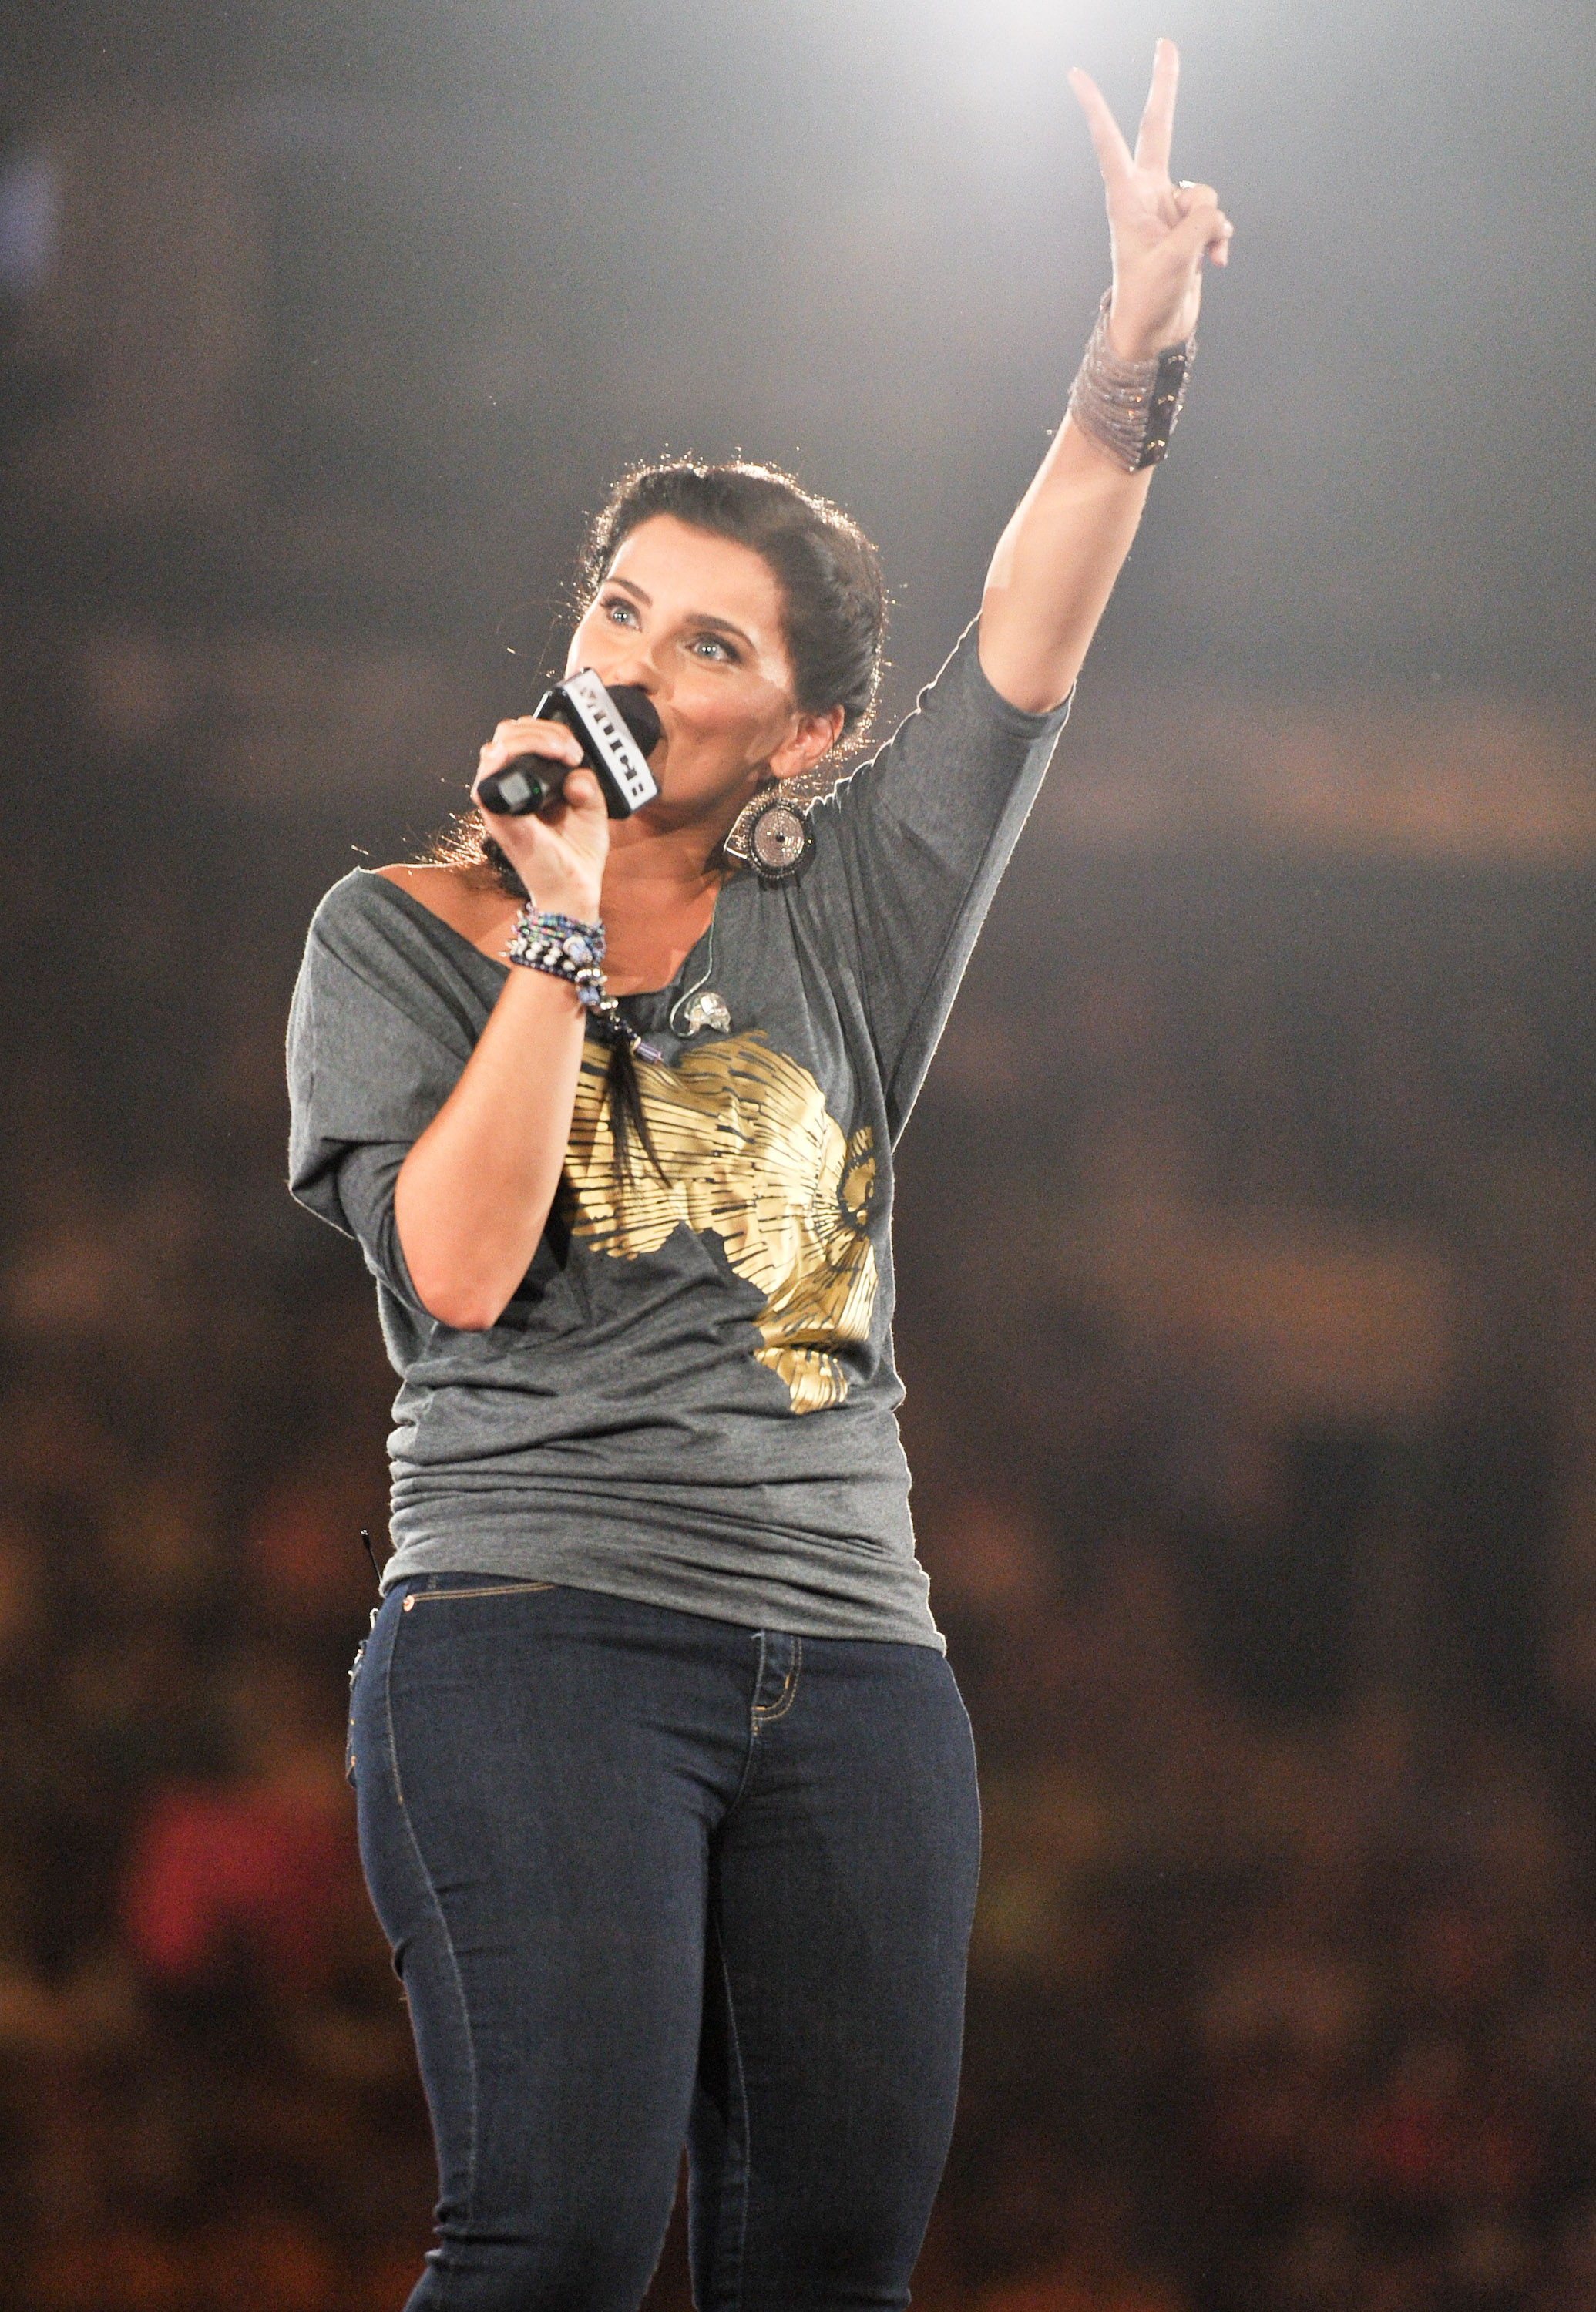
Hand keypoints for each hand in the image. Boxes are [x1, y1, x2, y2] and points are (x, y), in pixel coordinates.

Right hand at [471, 717, 608, 918]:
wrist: (574, 890)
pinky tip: (540, 758)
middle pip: (506, 735)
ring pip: (496, 747)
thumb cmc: (577, 853)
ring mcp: (498, 802)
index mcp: (524, 783)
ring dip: (533, 739)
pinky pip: (488, 778)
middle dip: (542, 730)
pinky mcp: (498, 817)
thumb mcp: (591, 808)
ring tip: (565, 754)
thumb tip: (576, 772)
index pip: (520, 737)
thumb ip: (586, 783)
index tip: (576, 748)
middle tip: (572, 751)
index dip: (547, 730)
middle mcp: (506, 789)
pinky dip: (509, 758)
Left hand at [1068, 38, 1231, 362]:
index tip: (1075, 75)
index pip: (1109, 141)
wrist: (1155, 333)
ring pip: (1204, 193)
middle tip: (1166, 43)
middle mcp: (1147, 194)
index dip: (1094, 107)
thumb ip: (1199, 222)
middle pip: (1159, 129)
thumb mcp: (1174, 258)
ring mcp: (1169, 208)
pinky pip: (1216, 217)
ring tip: (1197, 257)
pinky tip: (1215, 262)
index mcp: (1126, 197)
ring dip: (1209, 225)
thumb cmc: (1148, 299)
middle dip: (1165, 88)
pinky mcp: (1189, 226)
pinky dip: (1219, 239)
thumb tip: (1214, 212)